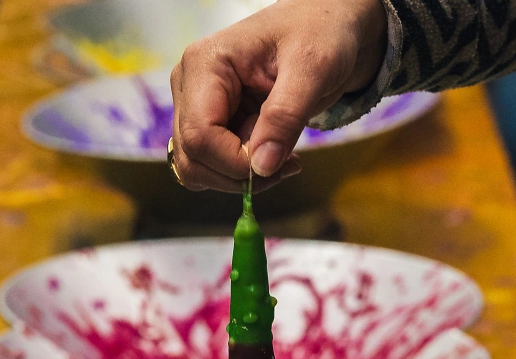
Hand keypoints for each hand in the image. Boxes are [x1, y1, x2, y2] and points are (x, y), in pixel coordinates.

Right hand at [169, 0, 386, 191]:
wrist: (326, 24)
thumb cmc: (320, 33)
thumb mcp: (313, 69)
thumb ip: (285, 116)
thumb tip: (262, 166)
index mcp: (205, 65)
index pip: (200, 135)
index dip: (235, 162)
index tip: (280, 164)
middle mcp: (189, 85)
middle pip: (193, 157)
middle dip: (238, 174)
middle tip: (287, 166)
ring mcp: (195, 105)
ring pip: (197, 167)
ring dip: (239, 177)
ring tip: (282, 156)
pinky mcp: (210, 122)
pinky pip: (212, 164)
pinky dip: (240, 172)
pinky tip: (273, 153)